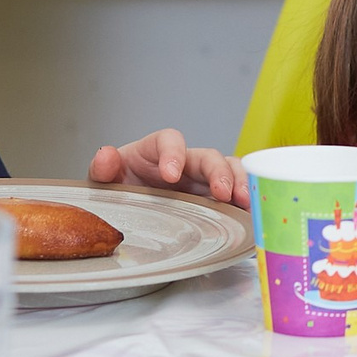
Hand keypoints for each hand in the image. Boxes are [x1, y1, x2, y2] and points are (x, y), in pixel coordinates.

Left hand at [90, 128, 247, 205]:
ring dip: (242, 184)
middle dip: (220, 173)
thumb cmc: (118, 189)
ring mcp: (201, 182)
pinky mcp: (212, 201)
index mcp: (155, 152)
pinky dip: (248, 203)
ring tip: (246, 202)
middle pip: (208, 157)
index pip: (169, 140)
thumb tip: (105, 156)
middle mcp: (184, 163)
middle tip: (223, 193)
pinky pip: (236, 196)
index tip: (171, 174)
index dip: (174, 153)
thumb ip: (102, 169)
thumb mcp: (104, 181)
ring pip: (230, 172)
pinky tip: (254, 216)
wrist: (125, 210)